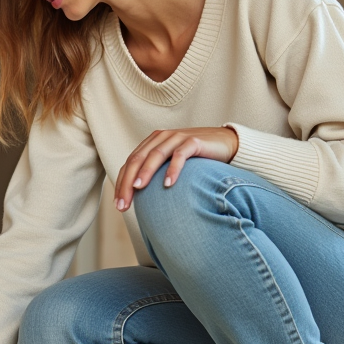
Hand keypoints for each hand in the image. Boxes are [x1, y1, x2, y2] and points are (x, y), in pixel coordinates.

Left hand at [115, 127, 238, 210]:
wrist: (225, 143)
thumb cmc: (196, 159)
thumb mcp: (171, 164)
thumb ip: (156, 173)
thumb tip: (139, 198)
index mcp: (152, 143)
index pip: (130, 163)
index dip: (121, 184)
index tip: (118, 206)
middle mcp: (161, 138)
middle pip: (137, 160)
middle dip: (127, 183)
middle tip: (123, 204)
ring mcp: (176, 138)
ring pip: (155, 155)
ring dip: (145, 173)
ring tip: (137, 188)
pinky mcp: (193, 142)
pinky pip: (179, 155)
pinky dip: (172, 169)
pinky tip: (167, 184)